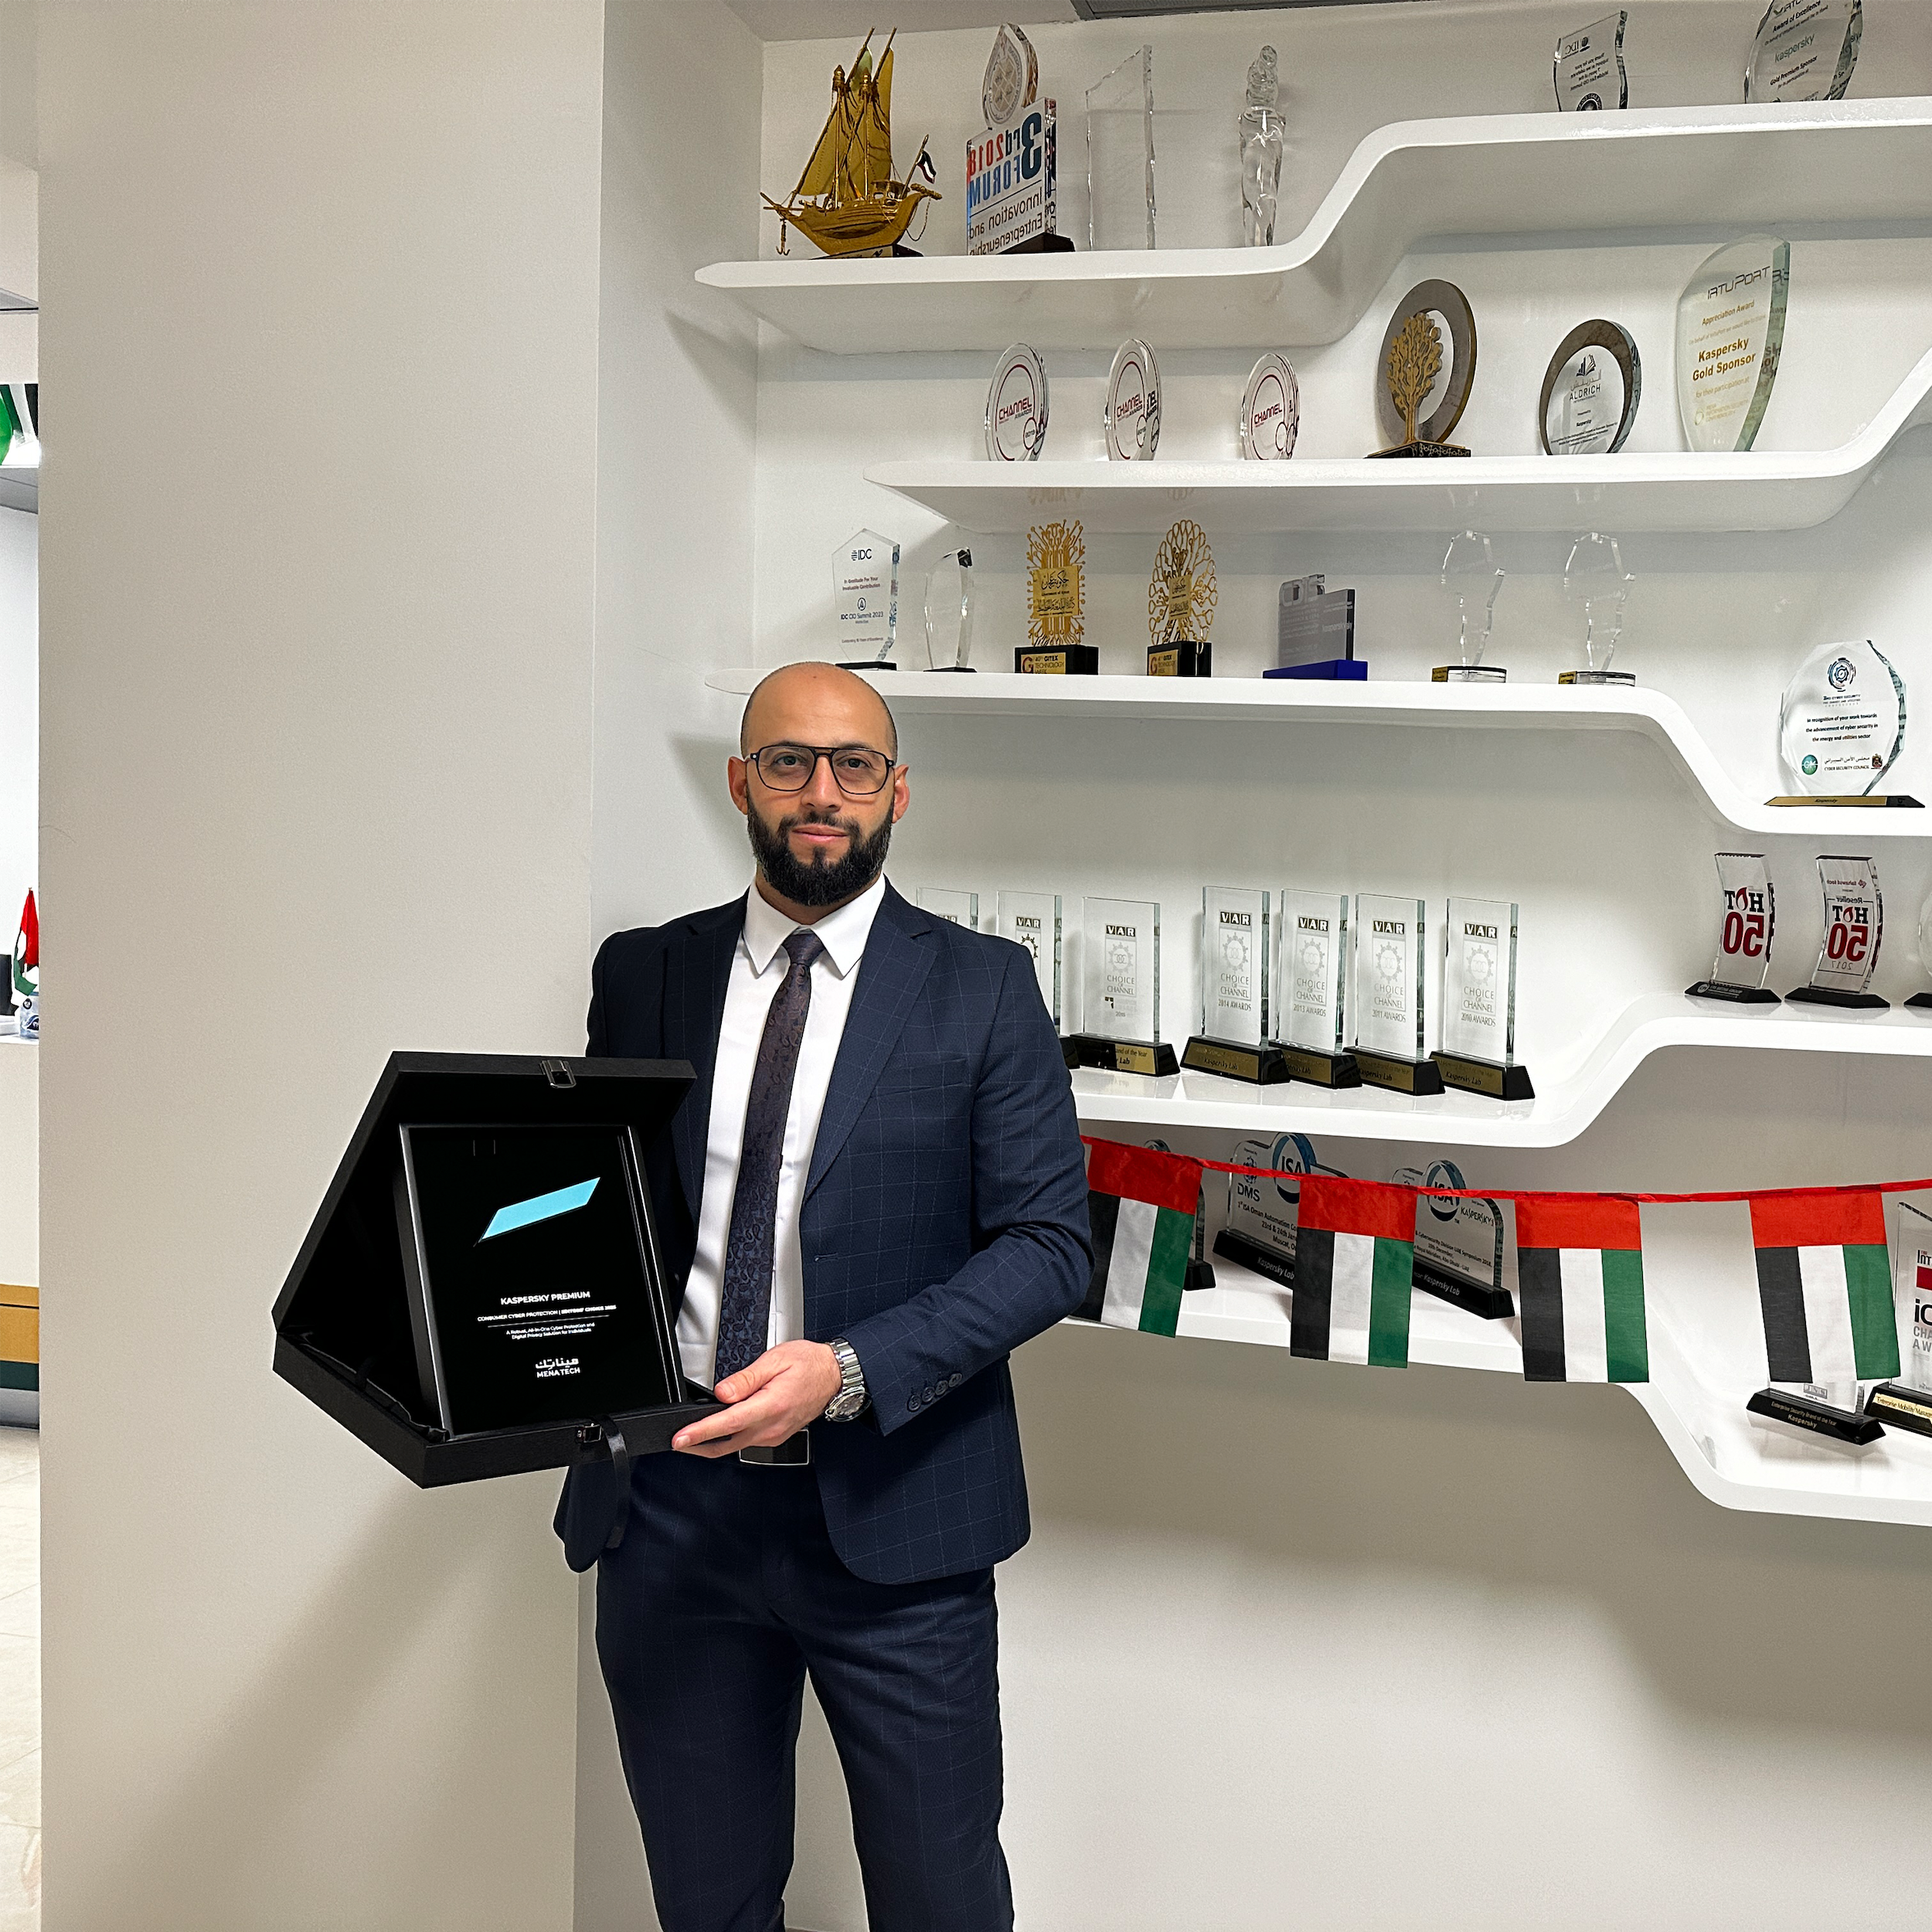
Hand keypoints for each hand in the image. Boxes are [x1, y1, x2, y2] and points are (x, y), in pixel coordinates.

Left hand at [673, 1341, 842, 1456]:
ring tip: (694, 1433)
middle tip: (677, 1442)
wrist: (834, 1375)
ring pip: (736, 1444)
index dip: (700, 1432)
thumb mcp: (774, 1360)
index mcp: (771, 1406)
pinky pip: (748, 1441)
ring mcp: (774, 1435)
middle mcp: (772, 1426)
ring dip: (714, 1441)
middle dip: (699, 1445)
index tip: (681, 1438)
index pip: (728, 1423)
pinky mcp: (776, 1436)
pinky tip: (723, 1427)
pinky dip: (731, 1437)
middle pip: (727, 1443)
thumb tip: (722, 1393)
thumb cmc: (809, 1364)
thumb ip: (745, 1379)